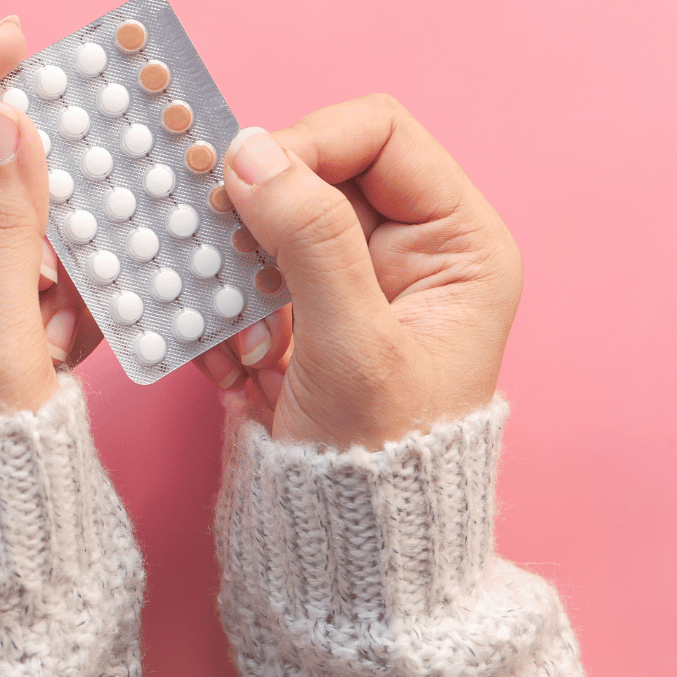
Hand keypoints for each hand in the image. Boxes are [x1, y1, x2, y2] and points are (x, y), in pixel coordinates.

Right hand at [193, 94, 522, 448]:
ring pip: (271, 221)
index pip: (381, 134)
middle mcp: (408, 246)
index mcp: (457, 242)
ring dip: (236, 274)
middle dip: (260, 219)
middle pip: (316, 170)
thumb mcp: (352, 343)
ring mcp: (352, 277)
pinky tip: (231, 364)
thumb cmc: (379, 454)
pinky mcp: (303, 308)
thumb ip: (309, 239)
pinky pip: (248, 271)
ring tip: (237, 340)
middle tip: (219, 258)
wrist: (347, 543)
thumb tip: (252, 151)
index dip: (311, 142)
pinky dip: (226, 309)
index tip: (246, 180)